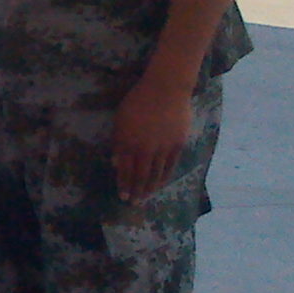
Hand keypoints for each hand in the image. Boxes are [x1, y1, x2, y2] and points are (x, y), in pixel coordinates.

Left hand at [112, 75, 192, 203]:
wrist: (166, 89)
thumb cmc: (138, 101)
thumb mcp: (120, 120)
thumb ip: (118, 142)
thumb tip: (116, 163)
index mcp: (128, 142)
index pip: (125, 169)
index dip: (124, 184)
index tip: (122, 195)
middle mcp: (145, 149)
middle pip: (140, 175)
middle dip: (136, 191)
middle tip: (133, 203)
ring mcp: (163, 148)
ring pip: (156, 174)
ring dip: (150, 188)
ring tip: (146, 198)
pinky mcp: (177, 145)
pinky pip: (170, 166)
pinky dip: (164, 177)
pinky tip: (160, 184)